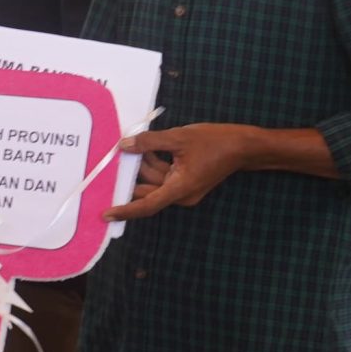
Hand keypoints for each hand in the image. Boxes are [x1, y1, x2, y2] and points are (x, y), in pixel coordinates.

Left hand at [105, 124, 244, 220]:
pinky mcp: (187, 182)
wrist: (244, 146)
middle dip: (135, 172)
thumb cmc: (215, 141)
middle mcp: (181, 195)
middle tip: (120, 153)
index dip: (125, 210)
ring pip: (155, 181)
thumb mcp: (179, 137)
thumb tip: (124, 145)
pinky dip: (157, 163)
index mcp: (180, 188)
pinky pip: (165, 176)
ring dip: (146, 164)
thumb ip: (149, 142)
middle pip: (148, 189)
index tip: (107, 214)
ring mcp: (185, 190)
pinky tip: (152, 147)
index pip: (147, 205)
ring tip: (143, 143)